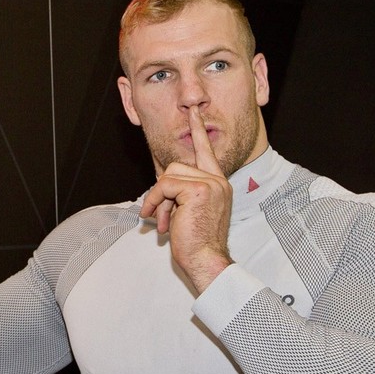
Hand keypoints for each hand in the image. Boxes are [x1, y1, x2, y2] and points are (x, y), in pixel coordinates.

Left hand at [139, 107, 232, 292]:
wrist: (206, 261)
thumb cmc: (197, 243)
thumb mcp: (191, 212)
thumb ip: (183, 194)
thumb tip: (163, 186)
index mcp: (218, 185)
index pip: (206, 152)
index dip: (198, 131)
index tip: (194, 113)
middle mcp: (218, 181)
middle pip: (177, 167)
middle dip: (162, 192)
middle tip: (160, 217)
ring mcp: (210, 184)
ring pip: (169, 175)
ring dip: (159, 199)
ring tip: (162, 222)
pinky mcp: (198, 190)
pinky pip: (164, 186)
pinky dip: (156, 202)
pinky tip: (160, 220)